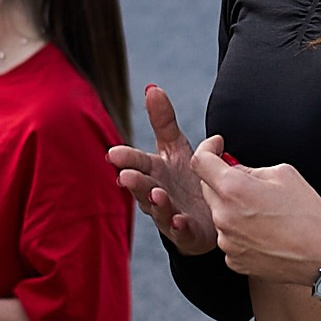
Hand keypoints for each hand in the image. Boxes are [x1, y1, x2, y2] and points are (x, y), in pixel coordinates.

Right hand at [108, 84, 217, 255]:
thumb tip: (152, 87)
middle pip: (143, 187)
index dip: (126, 159)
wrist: (207, 213)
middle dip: (135, 182)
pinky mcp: (187, 233)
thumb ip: (163, 120)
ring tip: (157, 194)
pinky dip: (179, 227)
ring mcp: (169, 214)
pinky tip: (179, 221)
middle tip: (126, 175)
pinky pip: (182, 231)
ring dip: (156, 203)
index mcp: (153, 172)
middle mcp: (157, 194)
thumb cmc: (185, 178)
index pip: (137, 163)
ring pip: (159, 210)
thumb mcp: (175, 147)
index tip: (113, 154)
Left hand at [189, 149, 320, 284]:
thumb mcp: (283, 174)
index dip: (207, 149)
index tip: (216, 147)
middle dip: (222, 181)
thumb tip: (233, 169)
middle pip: (207, 189)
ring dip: (232, 208)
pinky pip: (228, 238)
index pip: (200, 162)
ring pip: (218, 214)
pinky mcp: (233, 260)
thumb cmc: (308, 214)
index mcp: (234, 189)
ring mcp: (227, 241)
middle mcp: (223, 216)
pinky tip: (263, 232)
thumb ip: (250, 168)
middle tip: (250, 184)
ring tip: (263, 213)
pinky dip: (239, 231)